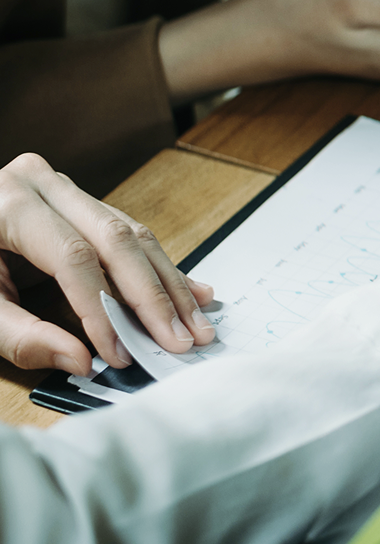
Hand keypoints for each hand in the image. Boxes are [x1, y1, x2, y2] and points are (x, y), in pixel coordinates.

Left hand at [0, 154, 215, 374]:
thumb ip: (19, 337)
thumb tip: (80, 361)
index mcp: (7, 202)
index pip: (72, 258)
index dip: (102, 309)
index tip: (122, 352)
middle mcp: (42, 184)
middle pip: (115, 240)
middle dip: (153, 296)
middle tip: (181, 339)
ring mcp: (63, 188)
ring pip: (131, 235)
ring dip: (167, 285)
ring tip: (194, 325)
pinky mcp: (77, 202)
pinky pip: (127, 233)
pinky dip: (158, 269)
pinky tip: (191, 294)